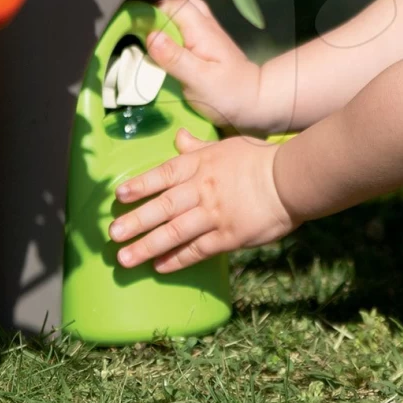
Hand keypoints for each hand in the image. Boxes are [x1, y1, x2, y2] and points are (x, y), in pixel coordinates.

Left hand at [110, 129, 296, 271]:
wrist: (291, 180)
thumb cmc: (260, 160)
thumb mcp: (226, 145)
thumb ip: (198, 146)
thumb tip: (178, 136)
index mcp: (201, 164)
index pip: (163, 175)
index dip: (139, 185)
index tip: (118, 196)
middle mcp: (202, 189)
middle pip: (162, 207)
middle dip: (135, 222)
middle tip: (112, 235)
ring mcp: (214, 214)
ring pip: (174, 232)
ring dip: (148, 246)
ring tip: (125, 259)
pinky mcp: (228, 236)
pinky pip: (198, 250)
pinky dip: (178, 259)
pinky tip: (161, 267)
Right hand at [148, 0, 263, 130]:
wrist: (256, 102)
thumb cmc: (228, 94)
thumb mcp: (198, 81)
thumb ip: (174, 58)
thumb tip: (150, 35)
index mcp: (202, 30)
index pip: (173, 5)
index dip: (151, 13)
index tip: (133, 28)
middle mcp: (206, 25)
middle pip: (180, 1)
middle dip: (159, 11)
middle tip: (142, 31)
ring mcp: (209, 32)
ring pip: (186, 10)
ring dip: (168, 17)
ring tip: (152, 37)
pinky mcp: (208, 43)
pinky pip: (189, 24)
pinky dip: (175, 27)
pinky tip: (166, 44)